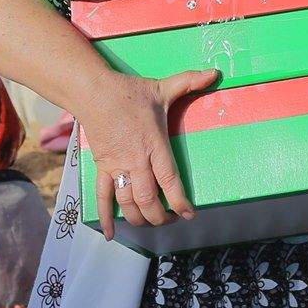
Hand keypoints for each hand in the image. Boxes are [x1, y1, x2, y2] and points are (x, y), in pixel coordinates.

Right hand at [80, 68, 218, 238]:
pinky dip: (105, 217)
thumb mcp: (162, 87)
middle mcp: (136, 160)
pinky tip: (110, 234)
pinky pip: (102, 197)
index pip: (169, 180)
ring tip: (151, 223)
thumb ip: (190, 82)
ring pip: (128, 202)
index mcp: (154, 144)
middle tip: (171, 220)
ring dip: (140, 218)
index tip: (189, 213)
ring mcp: (117, 166)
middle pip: (149, 198)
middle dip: (161, 216)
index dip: (180, 201)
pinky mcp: (101, 167)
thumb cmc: (129, 92)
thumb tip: (215, 73)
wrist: (92, 92)